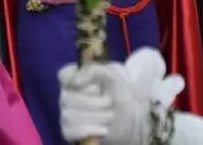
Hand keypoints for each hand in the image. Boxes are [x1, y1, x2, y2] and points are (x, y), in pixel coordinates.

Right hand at [59, 48, 182, 144]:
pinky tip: (104, 129)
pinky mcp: (72, 132)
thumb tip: (77, 78)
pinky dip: (89, 130)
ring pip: (70, 115)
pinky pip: (70, 131)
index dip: (76, 79)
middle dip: (93, 102)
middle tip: (110, 102)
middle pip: (68, 97)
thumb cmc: (126, 91)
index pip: (64, 75)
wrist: (138, 116)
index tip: (94, 86)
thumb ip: (96, 70)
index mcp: (78, 76)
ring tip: (110, 116)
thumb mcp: (116, 74)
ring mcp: (69, 113)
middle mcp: (69, 94)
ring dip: (95, 117)